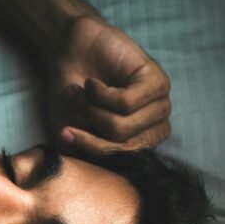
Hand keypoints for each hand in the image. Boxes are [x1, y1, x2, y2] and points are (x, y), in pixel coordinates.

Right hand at [48, 17, 170, 156]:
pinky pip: (127, 103)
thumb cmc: (72, 94)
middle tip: (75, 104)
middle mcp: (152, 128)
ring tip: (83, 92)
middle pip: (121, 146)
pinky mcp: (158, 82)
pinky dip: (101, 94)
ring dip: (92, 109)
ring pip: (122, 126)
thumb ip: (84, 154)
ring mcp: (159, 106)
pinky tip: (93, 83)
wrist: (69, 52)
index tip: (65, 134)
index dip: (91, 149)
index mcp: (137, 144)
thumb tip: (95, 170)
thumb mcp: (72, 132)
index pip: (120, 162)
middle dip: (89, 127)